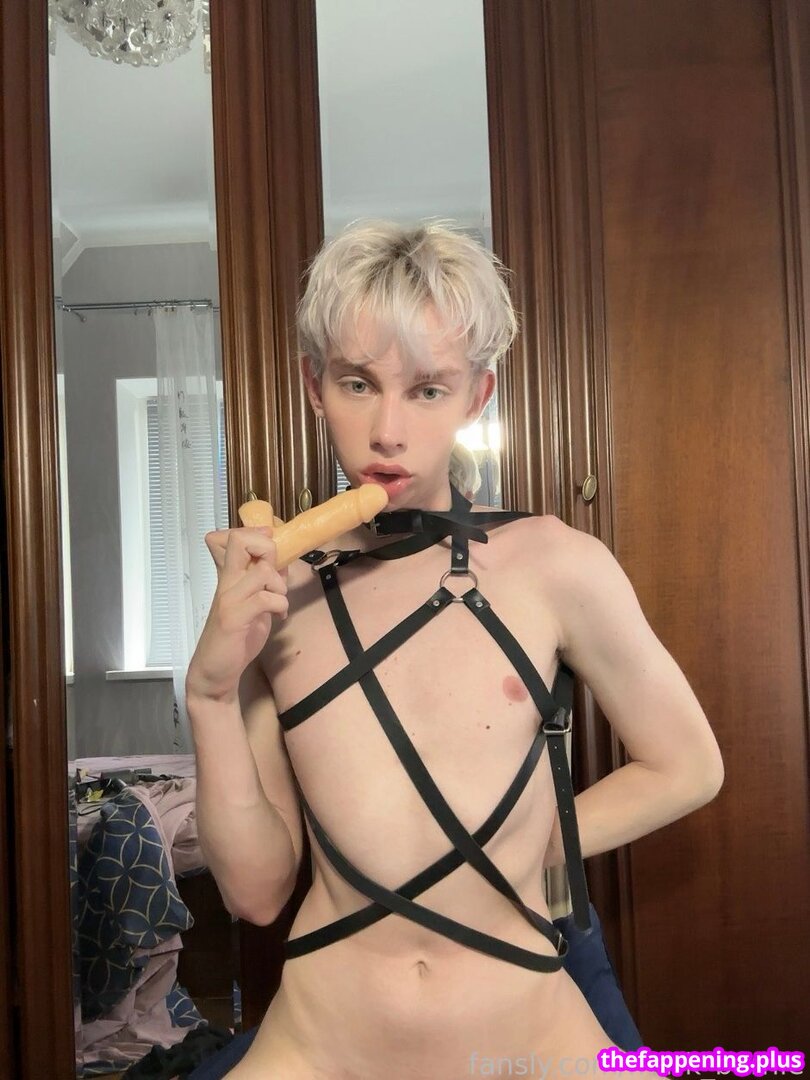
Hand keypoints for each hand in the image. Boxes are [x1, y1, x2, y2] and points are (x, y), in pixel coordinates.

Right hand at [186, 527, 288, 702]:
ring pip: (262, 571)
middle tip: (276, 573)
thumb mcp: (253, 603)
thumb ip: (264, 582)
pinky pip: (266, 599)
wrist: (214, 673)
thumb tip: (282, 562)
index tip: (271, 552)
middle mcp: (226, 582)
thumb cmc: (235, 638)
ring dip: (280, 586)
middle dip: (268, 548)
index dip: (256, 534)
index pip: (233, 537)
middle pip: (241, 541)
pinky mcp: (235, 619)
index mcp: (229, 576)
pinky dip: (280, 606)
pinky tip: (279, 617)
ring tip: (279, 602)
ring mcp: (229, 599)